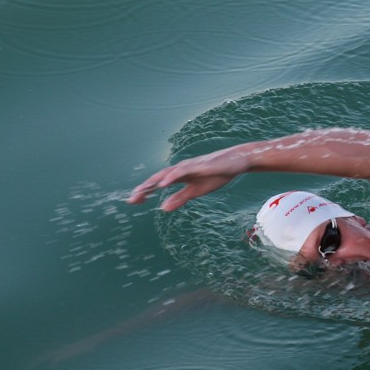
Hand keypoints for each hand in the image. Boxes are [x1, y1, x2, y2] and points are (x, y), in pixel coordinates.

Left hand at [126, 148, 248, 210]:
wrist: (237, 161)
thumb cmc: (217, 174)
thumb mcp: (197, 191)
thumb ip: (180, 198)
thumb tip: (163, 208)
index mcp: (180, 176)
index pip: (158, 183)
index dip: (145, 191)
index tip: (133, 201)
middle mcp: (181, 169)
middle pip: (158, 178)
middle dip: (144, 188)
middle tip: (131, 200)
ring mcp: (190, 166)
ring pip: (167, 173)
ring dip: (153, 182)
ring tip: (142, 191)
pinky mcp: (199, 165)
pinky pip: (182, 171)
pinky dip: (171, 177)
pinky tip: (163, 183)